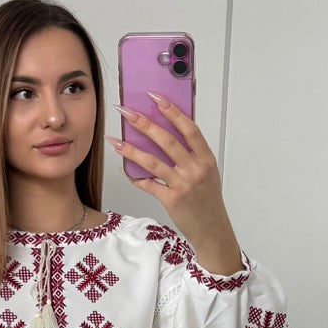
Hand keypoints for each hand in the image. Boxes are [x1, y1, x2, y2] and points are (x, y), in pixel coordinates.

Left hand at [106, 94, 241, 273]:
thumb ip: (191, 153)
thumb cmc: (207, 200)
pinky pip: (148, 184)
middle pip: (167, 141)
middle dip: (144, 123)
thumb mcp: (207, 172)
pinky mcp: (171, 200)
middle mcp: (195, 170)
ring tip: (115, 140)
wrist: (212, 229)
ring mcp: (183, 185)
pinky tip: (124, 167)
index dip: (171, 110)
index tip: (155, 97)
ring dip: (131, 149)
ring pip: (153, 162)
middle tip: (127, 112)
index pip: (188, 128)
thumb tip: (168, 131)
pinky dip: (135, 176)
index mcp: (206, 158)